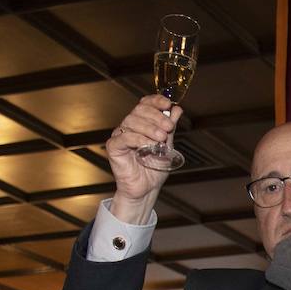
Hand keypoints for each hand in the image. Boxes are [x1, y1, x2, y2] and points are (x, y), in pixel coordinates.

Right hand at [106, 95, 183, 223]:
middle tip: (169, 127)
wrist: (147, 189)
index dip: (156, 101)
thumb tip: (177, 109)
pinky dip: (139, 139)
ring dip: (149, 128)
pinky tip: (149, 146)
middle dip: (156, 116)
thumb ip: (170, 128)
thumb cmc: (154, 169)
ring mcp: (120, 136)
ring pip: (132, 121)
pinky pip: (125, 137)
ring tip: (161, 139)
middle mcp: (129, 127)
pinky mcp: (114, 147)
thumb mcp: (167, 145)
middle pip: (139, 110)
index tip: (168, 104)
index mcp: (142, 123)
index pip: (145, 103)